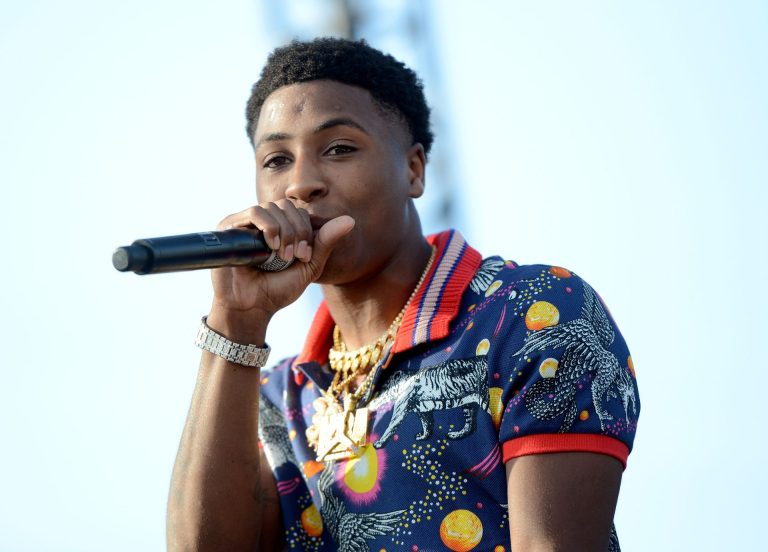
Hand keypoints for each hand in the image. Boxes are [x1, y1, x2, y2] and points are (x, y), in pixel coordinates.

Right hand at [208, 199, 353, 338]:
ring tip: (282, 255)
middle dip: (297, 230)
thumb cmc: (278, 290)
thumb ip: (326, 242)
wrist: (251, 308)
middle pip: (287, 207)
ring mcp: (245, 223)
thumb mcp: (309, 266)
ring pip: (271, 207)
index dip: (306, 230)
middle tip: (295, 256)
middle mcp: (262, 223)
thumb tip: (350, 220)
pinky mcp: (229, 227)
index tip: (305, 257)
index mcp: (280, 228)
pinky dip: (268, 227)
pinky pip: (253, 212)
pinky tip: (272, 246)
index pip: (299, 212)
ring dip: (284, 231)